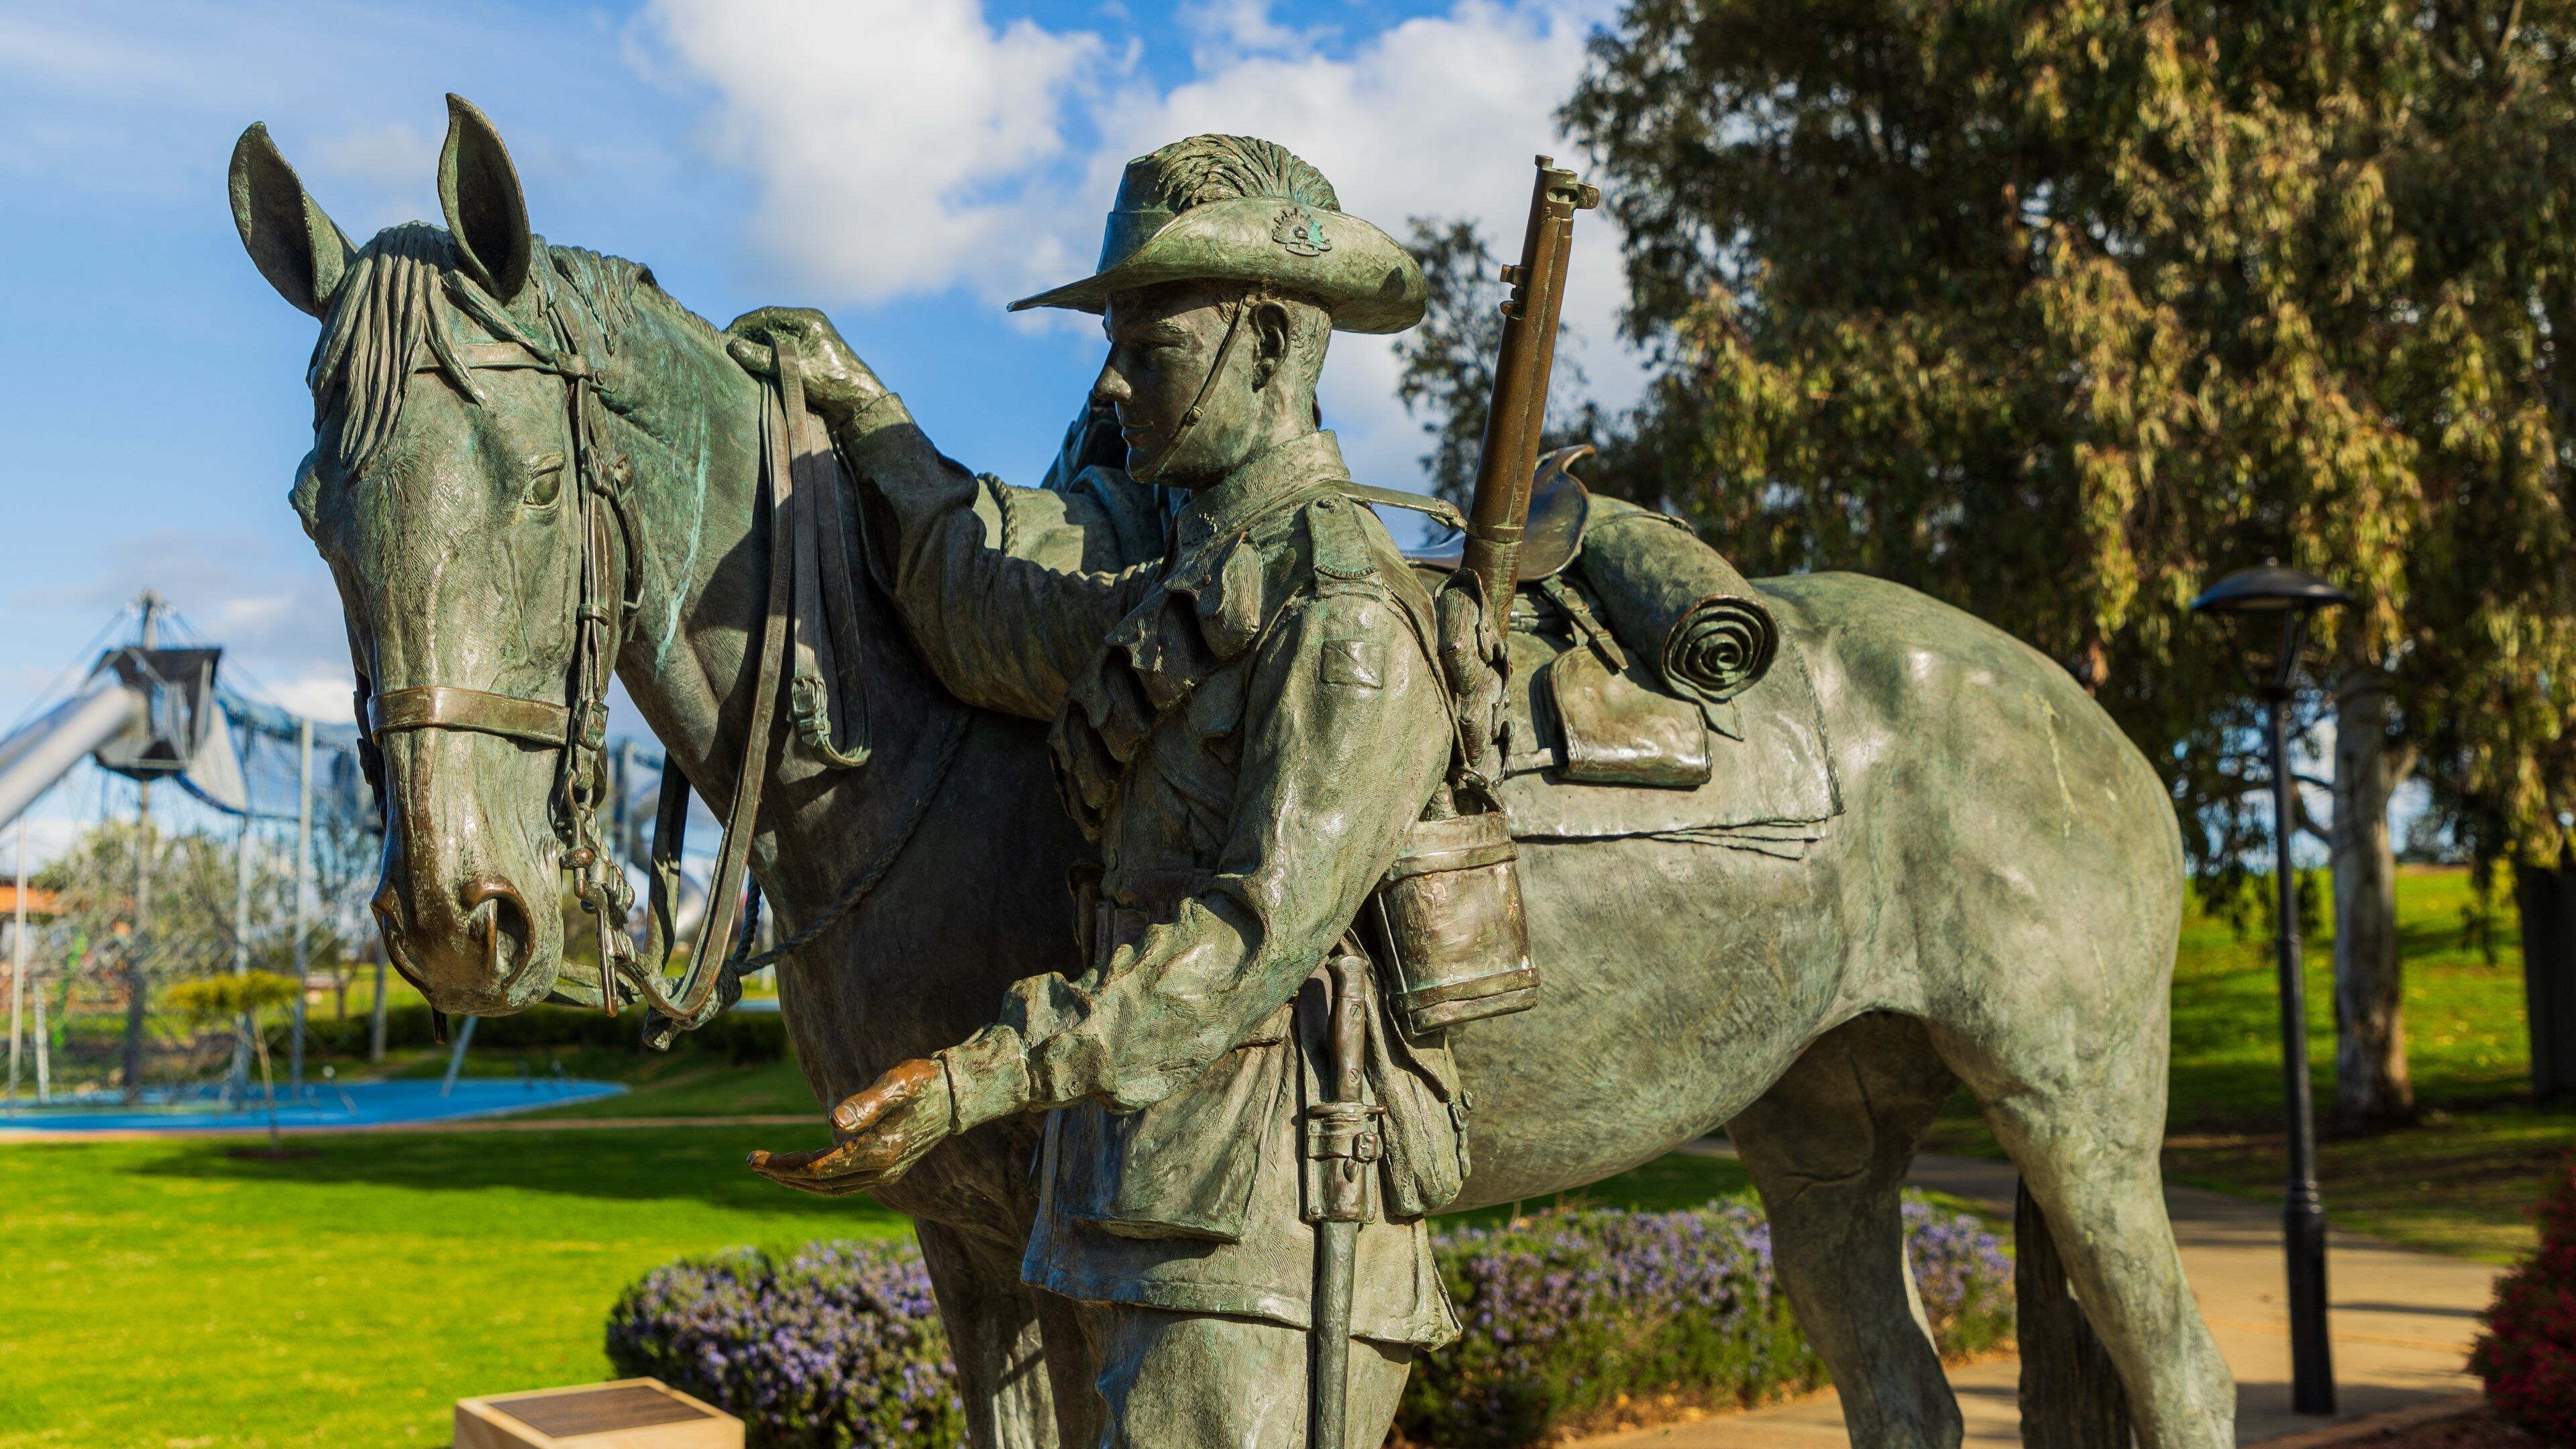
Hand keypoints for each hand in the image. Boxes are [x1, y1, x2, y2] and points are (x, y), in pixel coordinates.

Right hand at [724, 306, 896, 429]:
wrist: (861, 402)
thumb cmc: (834, 384)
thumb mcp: (795, 370)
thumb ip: (764, 358)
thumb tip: (733, 346)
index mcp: (808, 319)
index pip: (766, 314)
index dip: (742, 325)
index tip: (725, 337)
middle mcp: (809, 323)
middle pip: (769, 323)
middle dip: (748, 335)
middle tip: (727, 350)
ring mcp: (810, 336)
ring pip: (774, 336)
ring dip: (756, 345)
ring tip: (738, 358)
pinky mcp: (810, 351)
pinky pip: (782, 347)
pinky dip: (768, 353)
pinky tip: (756, 365)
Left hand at [747, 1058, 952, 1196]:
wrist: (959, 1095)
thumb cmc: (925, 1081)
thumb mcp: (897, 1082)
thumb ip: (866, 1102)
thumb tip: (831, 1121)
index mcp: (880, 1151)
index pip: (819, 1168)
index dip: (783, 1166)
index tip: (754, 1158)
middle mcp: (882, 1170)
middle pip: (820, 1183)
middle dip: (783, 1176)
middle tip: (753, 1163)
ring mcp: (885, 1174)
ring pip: (831, 1187)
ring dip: (798, 1180)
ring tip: (769, 1168)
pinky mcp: (887, 1170)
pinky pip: (843, 1183)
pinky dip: (818, 1178)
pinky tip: (802, 1166)